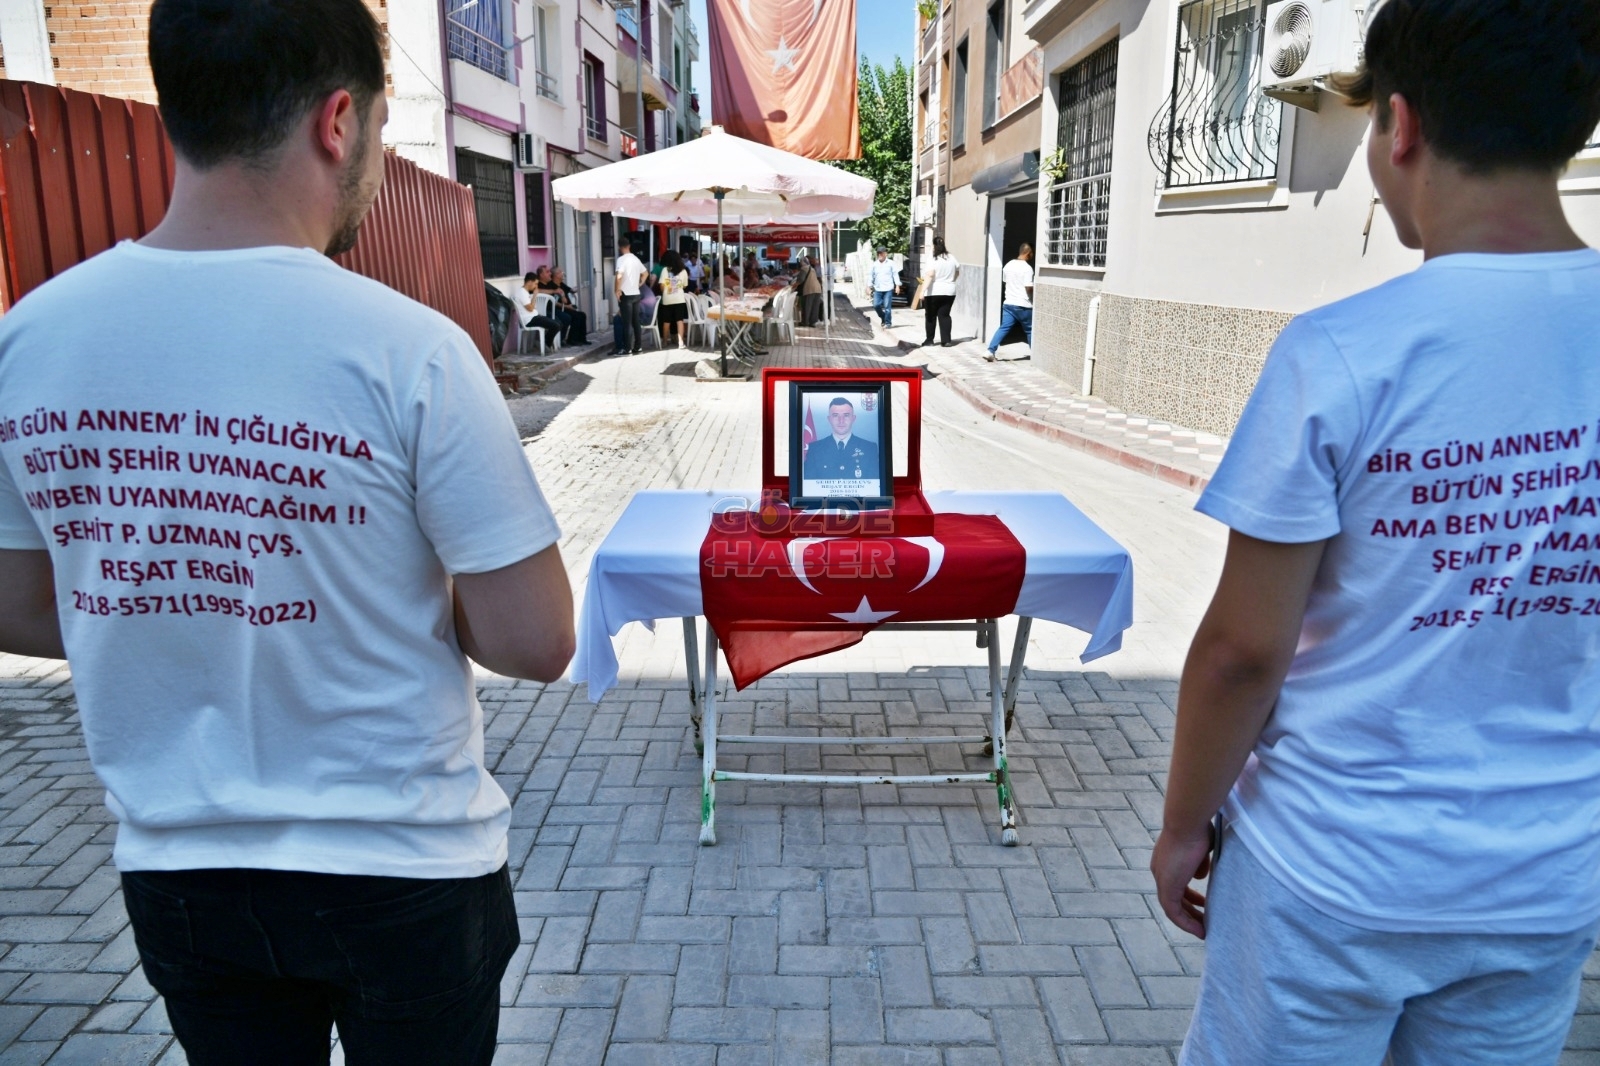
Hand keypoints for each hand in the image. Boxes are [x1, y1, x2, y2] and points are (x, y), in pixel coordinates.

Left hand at [1151, 822, 1215, 938]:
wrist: (1187, 822)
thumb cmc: (1197, 828)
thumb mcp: (1201, 848)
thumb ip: (1200, 863)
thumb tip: (1200, 876)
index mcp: (1166, 860)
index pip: (1176, 883)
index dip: (1190, 895)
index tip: (1204, 903)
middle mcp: (1160, 871)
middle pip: (1174, 898)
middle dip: (1190, 911)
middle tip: (1205, 921)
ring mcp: (1162, 879)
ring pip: (1173, 908)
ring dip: (1189, 921)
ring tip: (1204, 931)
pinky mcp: (1167, 888)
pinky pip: (1174, 913)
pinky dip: (1186, 924)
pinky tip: (1200, 931)